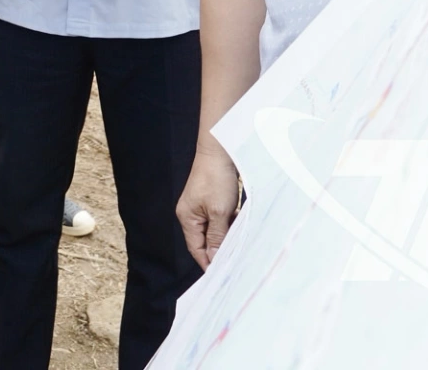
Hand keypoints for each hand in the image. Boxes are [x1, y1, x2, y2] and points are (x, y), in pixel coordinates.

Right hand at [177, 149, 240, 268]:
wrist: (220, 151)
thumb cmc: (216, 179)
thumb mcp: (219, 212)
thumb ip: (216, 237)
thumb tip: (214, 259)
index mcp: (187, 218)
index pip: (196, 249)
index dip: (208, 263)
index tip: (224, 276)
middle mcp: (191, 214)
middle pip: (204, 241)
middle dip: (219, 252)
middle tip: (236, 264)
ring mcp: (201, 207)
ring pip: (214, 231)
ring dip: (226, 238)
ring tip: (241, 247)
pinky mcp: (211, 201)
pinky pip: (220, 221)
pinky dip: (230, 226)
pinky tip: (240, 227)